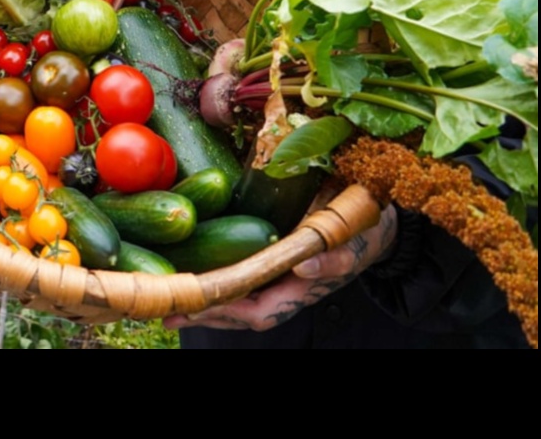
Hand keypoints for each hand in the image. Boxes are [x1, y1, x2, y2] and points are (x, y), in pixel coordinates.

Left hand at [163, 205, 398, 331]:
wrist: (371, 226)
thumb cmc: (362, 231)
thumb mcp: (354, 241)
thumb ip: (334, 258)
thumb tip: (305, 266)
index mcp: (302, 289)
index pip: (259, 312)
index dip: (229, 312)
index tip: (199, 304)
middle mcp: (285, 292)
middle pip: (239, 315)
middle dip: (206, 315)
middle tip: (168, 313)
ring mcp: (276, 283)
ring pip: (236, 304)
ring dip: (204, 307)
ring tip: (169, 306)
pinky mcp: (269, 268)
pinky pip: (239, 284)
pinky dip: (216, 287)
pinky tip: (191, 281)